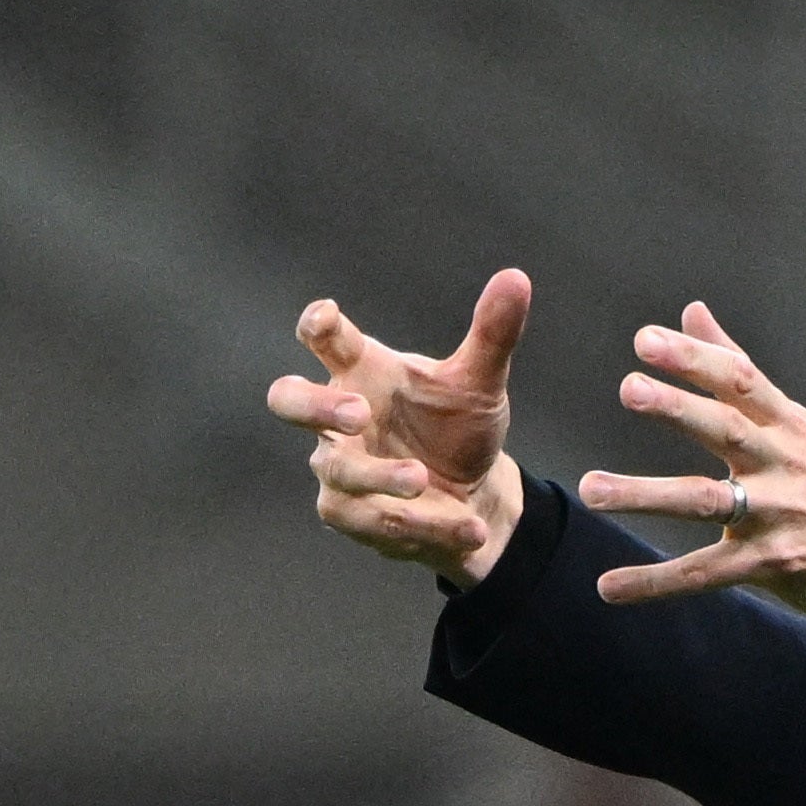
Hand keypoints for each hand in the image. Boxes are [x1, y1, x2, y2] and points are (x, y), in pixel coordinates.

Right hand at [266, 269, 530, 586]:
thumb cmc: (458, 425)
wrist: (474, 493)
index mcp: (362, 370)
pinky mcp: (352, 514)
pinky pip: (374, 522)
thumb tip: (517, 277)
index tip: (325, 316)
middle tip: (357, 414)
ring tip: (424, 478)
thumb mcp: (481, 382)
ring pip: (338, 473)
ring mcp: (339, 466)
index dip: (318, 326)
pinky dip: (424, 525)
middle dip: (314, 407)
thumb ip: (493, 334)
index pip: (326, 340)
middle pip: (288, 400)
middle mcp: (340, 418)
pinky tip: (469, 528)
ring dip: (380, 477)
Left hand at [576, 302, 805, 618]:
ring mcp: (778, 514)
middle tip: (629, 388)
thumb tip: (693, 311)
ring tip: (591, 491)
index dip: (696, 359)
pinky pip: (705, 573)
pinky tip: (609, 588)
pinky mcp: (771, 563)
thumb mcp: (797, 423)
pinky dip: (656, 582)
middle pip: (727, 429)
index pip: (741, 381)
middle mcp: (783, 463)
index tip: (647, 340)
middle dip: (679, 408)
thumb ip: (737, 368)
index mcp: (787, 425)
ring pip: (706, 500)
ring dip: (647, 495)